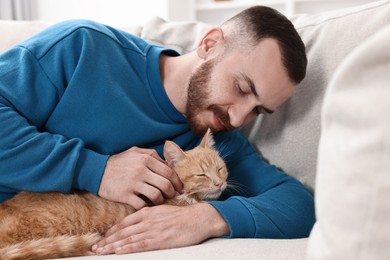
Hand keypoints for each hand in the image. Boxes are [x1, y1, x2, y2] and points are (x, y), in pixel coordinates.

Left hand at [92, 203, 229, 254]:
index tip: (103, 237)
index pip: (125, 222)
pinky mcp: (160, 240)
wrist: (199, 218)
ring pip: (128, 239)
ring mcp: (153, 230)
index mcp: (148, 212)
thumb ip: (150, 215)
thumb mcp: (163, 211)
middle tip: (95, 247)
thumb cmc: (183, 216)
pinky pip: (140, 245)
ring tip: (101, 252)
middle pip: (123, 231)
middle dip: (107, 240)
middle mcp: (147, 220)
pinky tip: (118, 252)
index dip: (112, 230)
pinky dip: (127, 248)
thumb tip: (140, 221)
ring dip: (112, 246)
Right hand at [98, 146, 182, 208]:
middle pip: (165, 184)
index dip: (177, 181)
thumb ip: (152, 155)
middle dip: (172, 192)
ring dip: (161, 201)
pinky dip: (148, 207)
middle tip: (173, 196)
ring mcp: (133, 183)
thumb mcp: (135, 151)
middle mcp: (141, 170)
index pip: (169, 171)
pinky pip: (142, 204)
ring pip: (157, 196)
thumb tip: (167, 163)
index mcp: (146, 158)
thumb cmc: (118, 161)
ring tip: (161, 201)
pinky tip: (148, 206)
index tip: (179, 187)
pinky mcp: (125, 195)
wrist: (96, 170)